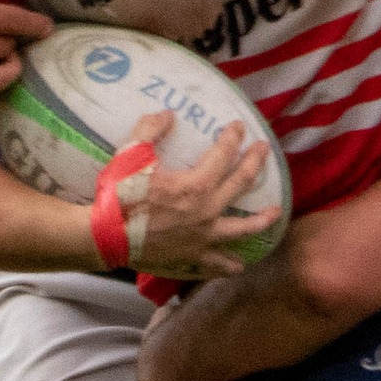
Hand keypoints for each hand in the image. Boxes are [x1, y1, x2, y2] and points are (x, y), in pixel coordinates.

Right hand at [113, 112, 281, 278]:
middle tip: (264, 151)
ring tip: (275, 213)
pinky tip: (239, 265)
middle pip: (241, 184)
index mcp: (195, 184)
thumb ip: (151, 129)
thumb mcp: (132, 154)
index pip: (223, 154)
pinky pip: (218, 263)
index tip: (239, 127)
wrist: (105, 235)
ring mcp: (204, 236)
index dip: (233, 138)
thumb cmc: (118, 194)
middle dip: (255, 163)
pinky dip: (230, 264)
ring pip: (243, 228)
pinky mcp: (193, 256)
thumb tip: (168, 115)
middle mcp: (207, 210)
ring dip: (262, 219)